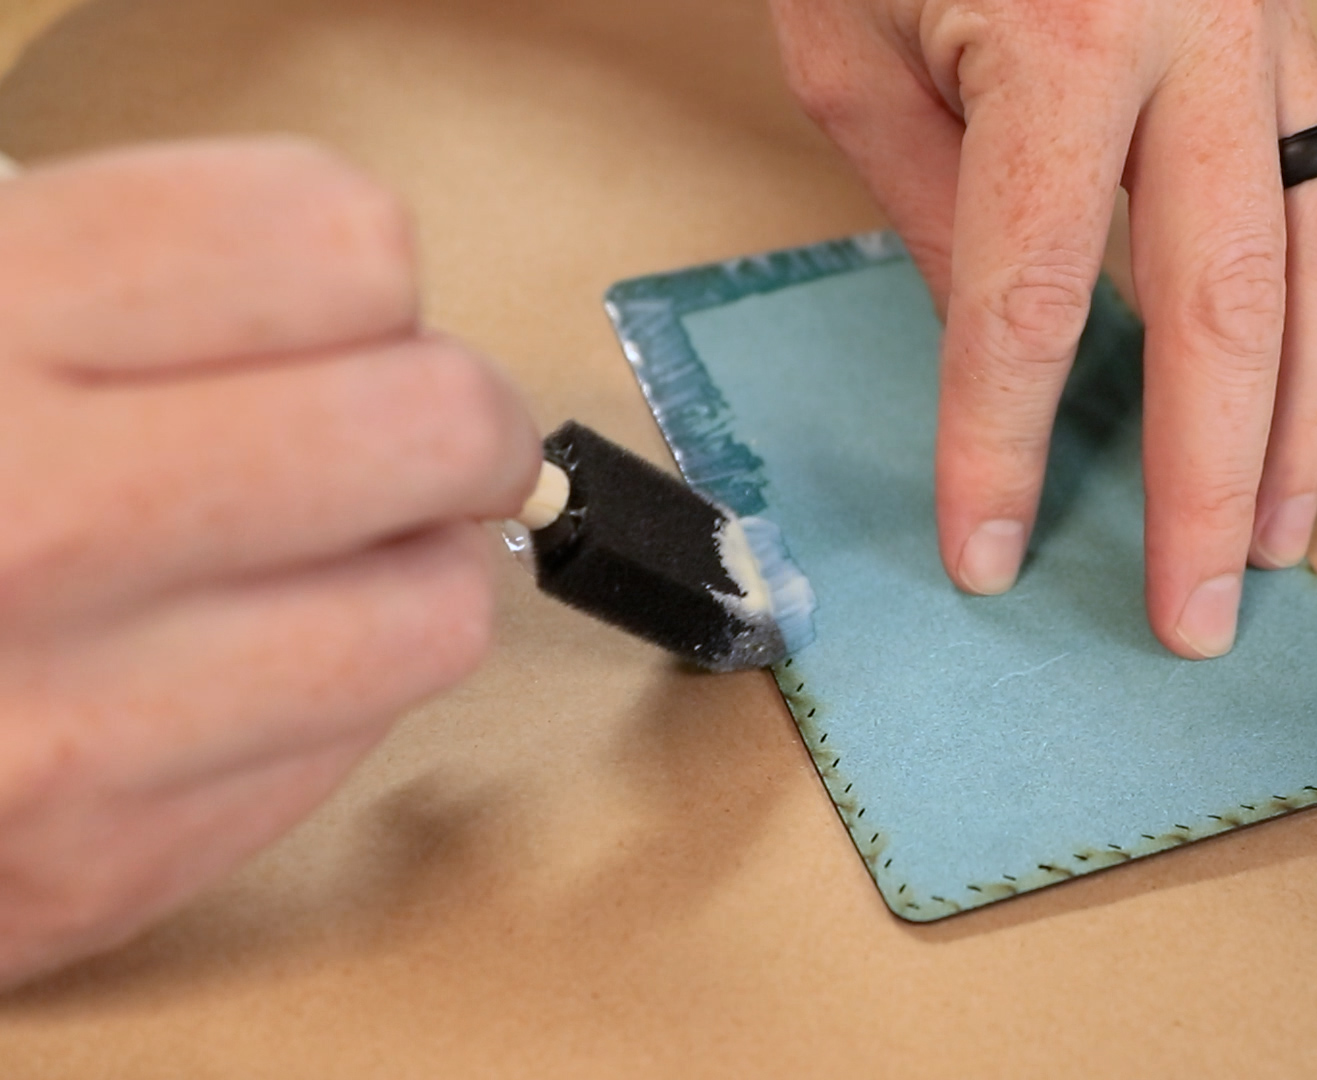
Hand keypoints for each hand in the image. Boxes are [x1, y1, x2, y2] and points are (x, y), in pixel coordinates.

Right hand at [0, 140, 540, 986]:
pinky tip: (226, 657)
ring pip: (439, 610)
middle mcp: (23, 521)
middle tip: (402, 429)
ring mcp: (67, 717)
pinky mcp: (106, 862)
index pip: (342, 247)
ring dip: (412, 570)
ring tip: (325, 551)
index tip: (343, 309)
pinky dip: (329, 689)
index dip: (366, 276)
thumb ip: (138, 267)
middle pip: (437, 427)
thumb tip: (376, 292)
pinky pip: (354, 743)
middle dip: (450, 420)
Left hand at [770, 0, 1316, 657]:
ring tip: (1285, 538)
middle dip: (1215, 478)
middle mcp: (1194, 33)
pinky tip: (1306, 397)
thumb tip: (997, 342)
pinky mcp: (1293, 31)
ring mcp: (1266, 27)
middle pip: (1227, 301)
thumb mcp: (853, 40)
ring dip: (1315, 415)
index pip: (1033, 293)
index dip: (1007, 439)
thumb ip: (928, 196)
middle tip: (1201, 613)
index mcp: (1065, 33)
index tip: (992, 551)